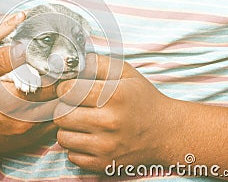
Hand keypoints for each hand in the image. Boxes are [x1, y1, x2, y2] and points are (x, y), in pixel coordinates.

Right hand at [0, 42, 57, 154]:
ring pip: (60, 114)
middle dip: (64, 84)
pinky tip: (48, 101)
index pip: (54, 84)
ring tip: (57, 85)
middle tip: (63, 71)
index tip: (61, 61)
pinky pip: (53, 126)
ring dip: (61, 99)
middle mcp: (25, 120)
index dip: (60, 70)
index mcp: (15, 100)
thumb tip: (23, 48)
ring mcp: (29, 134)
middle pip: (60, 99)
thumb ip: (1, 58)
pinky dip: (55, 113)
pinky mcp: (29, 141)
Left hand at [54, 53, 172, 172]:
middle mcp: (109, 122)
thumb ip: (96, 63)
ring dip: (68, 129)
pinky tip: (89, 138)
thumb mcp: (125, 73)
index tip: (69, 89)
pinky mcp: (104, 164)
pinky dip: (76, 147)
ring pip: (62, 137)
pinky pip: (72, 156)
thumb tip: (71, 63)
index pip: (68, 91)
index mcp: (114, 95)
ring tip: (81, 122)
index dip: (64, 88)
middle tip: (74, 106)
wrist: (166, 132)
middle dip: (64, 108)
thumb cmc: (142, 99)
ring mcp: (107, 146)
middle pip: (61, 115)